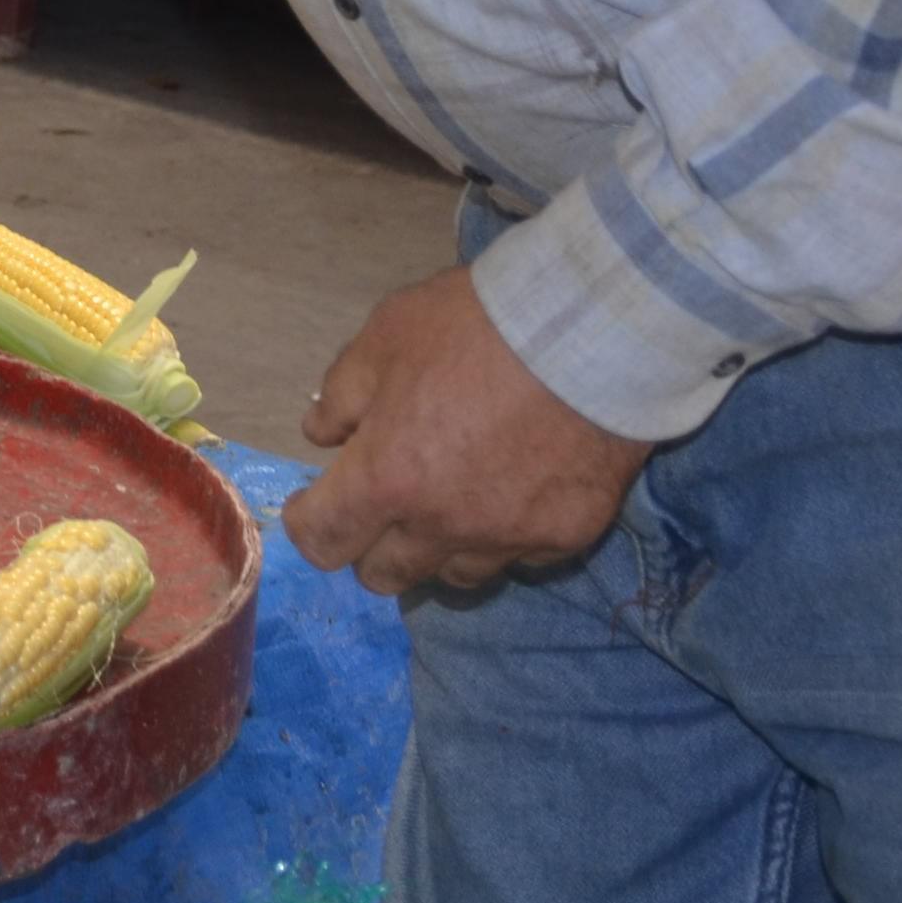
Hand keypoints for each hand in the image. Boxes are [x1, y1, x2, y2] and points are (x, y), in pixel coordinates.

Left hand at [284, 264, 651, 596]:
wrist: (592, 331)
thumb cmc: (475, 326)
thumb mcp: (386, 336)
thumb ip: (342, 394)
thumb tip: (321, 434)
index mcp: (387, 479)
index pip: (323, 540)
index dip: (309, 523)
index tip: (314, 504)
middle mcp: (442, 526)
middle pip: (384, 576)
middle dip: (369, 544)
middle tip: (381, 503)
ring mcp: (508, 539)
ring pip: (453, 576)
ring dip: (437, 547)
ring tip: (449, 499)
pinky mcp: (565, 537)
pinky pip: (518, 557)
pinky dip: (503, 535)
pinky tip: (512, 491)